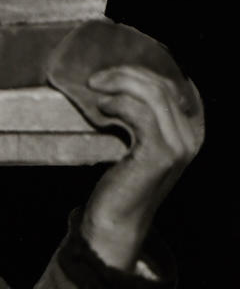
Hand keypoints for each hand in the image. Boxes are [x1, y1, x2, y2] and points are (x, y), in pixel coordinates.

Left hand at [80, 63, 204, 270]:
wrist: (114, 221)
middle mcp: (193, 136)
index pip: (176, 83)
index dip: (148, 68)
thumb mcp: (137, 143)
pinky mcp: (160, 154)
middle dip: (128, 73)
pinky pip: (140, 114)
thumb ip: (143, 116)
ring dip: (120, 84)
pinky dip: (118, 105)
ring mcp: (180, 145)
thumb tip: (121, 79)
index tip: (119, 67)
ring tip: (94, 88)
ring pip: (153, 94)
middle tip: (96, 78)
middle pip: (163, 84)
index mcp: (193, 129)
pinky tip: (101, 107)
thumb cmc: (120, 180)